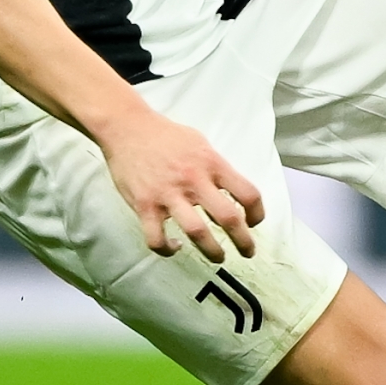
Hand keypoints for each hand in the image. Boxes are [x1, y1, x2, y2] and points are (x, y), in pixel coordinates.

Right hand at [95, 105, 264, 260]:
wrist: (127, 127)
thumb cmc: (165, 135)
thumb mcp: (200, 143)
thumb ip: (216, 167)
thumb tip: (231, 189)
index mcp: (211, 164)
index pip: (248, 193)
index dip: (257, 213)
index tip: (254, 222)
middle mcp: (194, 180)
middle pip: (229, 218)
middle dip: (244, 241)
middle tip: (247, 251)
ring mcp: (168, 194)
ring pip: (197, 233)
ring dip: (212, 251)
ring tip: (218, 256)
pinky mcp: (145, 205)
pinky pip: (157, 238)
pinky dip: (167, 249)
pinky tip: (174, 247)